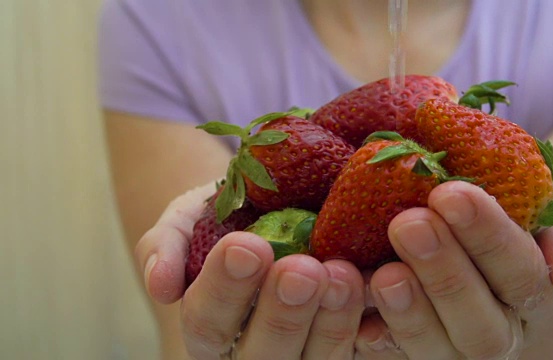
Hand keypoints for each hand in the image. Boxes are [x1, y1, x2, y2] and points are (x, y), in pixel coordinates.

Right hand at [134, 183, 366, 358]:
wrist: (268, 216)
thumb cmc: (224, 223)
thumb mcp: (186, 220)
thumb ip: (164, 247)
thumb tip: (160, 286)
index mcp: (208, 328)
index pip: (206, 323)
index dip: (224, 290)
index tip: (246, 246)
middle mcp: (252, 353)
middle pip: (262, 357)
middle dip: (282, 314)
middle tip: (301, 269)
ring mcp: (301, 356)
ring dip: (330, 323)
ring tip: (341, 275)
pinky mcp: (341, 348)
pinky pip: (357, 351)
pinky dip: (366, 324)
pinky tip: (372, 286)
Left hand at [356, 159, 552, 358]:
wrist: (469, 235)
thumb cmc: (512, 207)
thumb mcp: (546, 195)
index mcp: (544, 296)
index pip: (524, 272)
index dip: (488, 236)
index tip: (449, 193)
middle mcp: (504, 331)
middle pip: (483, 323)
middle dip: (445, 274)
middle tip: (409, 224)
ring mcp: (455, 348)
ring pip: (439, 350)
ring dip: (410, 313)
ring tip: (384, 274)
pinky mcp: (413, 351)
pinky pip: (394, 356)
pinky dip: (376, 337)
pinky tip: (356, 311)